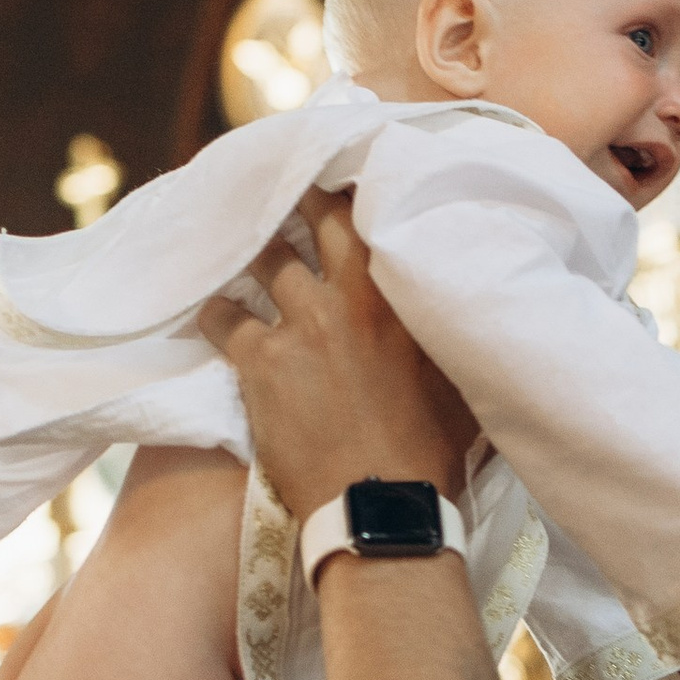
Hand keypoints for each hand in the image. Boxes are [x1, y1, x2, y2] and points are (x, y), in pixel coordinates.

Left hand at [198, 191, 474, 520]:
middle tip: (280, 186)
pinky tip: (213, 310)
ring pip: (264, 260)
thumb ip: (449, 325)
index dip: (349, 188)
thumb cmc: (433, 448)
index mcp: (402, 293)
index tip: (337, 175)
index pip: (371, 213)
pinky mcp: (261, 361)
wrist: (384, 504)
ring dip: (254, 251)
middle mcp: (351, 295)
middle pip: (314, 218)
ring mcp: (302, 324)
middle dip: (297, 197)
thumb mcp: (460, 374)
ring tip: (242, 246)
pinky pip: (223, 317)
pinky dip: (216, 310)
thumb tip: (466, 301)